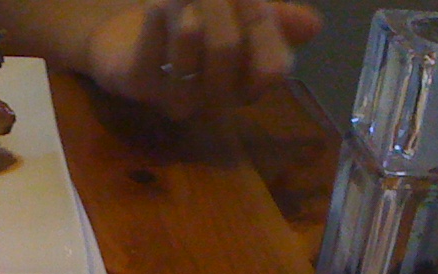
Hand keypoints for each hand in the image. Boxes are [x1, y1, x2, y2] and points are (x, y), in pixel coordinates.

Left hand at [86, 0, 322, 120]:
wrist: (124, 33)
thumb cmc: (192, 22)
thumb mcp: (239, 14)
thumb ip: (274, 18)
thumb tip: (313, 26)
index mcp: (245, 86)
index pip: (273, 68)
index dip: (265, 25)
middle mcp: (213, 99)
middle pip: (228, 48)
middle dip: (222, 0)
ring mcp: (173, 97)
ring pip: (190, 45)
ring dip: (187, 2)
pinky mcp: (136, 88)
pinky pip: (150, 51)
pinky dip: (156, 18)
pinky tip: (157, 3)